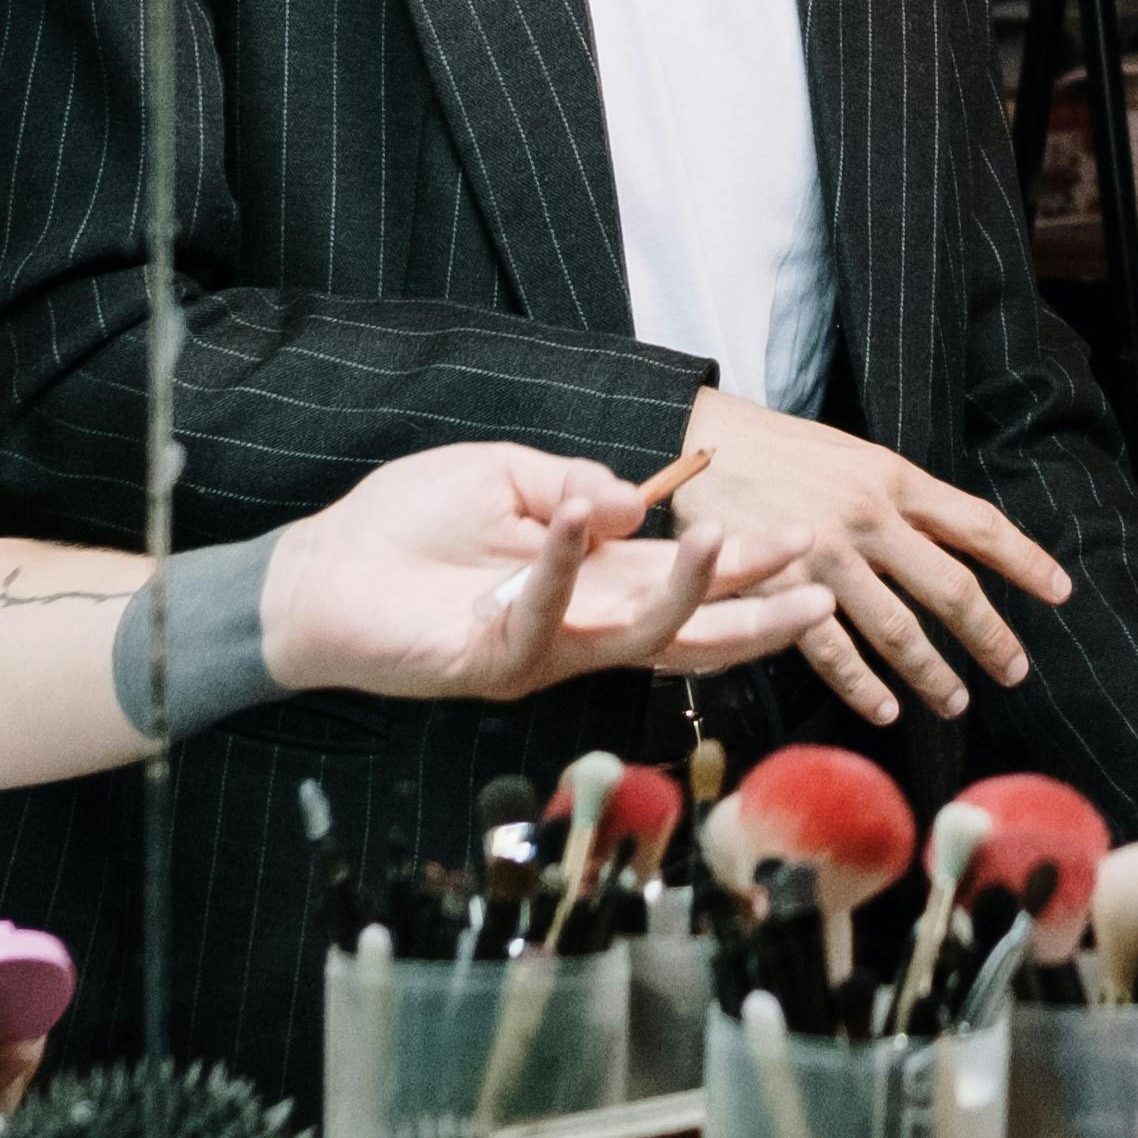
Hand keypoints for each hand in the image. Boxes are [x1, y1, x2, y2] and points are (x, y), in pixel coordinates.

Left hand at [293, 444, 832, 700]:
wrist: (319, 575)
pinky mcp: (491, 661)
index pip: (685, 577)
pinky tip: (580, 520)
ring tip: (717, 539)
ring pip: (633, 638)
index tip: (807, 539)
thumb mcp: (505, 476)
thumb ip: (574, 484)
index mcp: (591, 582)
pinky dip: (562, 562)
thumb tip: (636, 502)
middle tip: (818, 587)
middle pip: (687, 628)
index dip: (746, 564)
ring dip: (682, 592)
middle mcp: (579, 626)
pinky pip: (541, 613)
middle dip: (755, 610)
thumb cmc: (408, 528)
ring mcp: (541, 651)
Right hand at [670, 393, 1072, 724]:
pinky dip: (863, 686)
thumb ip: (903, 499)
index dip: (1025, 560)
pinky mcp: (778, 587)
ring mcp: (825, 555)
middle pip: (951, 588)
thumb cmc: (782, 452)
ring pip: (898, 630)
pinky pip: (832, 650)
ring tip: (957, 701)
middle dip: (991, 637)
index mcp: (894, 478)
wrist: (701, 442)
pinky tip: (887, 710)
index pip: (978, 524)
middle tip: (1016, 671)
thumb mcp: (856, 457)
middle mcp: (870, 516)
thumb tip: (955, 540)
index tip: (1060, 591)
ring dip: (934, 673)